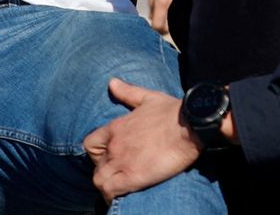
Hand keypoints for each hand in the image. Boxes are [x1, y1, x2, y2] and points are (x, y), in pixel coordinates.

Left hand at [83, 79, 201, 201]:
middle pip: (95, 164)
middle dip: (104, 171)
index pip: (90, 144)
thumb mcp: (146, 97)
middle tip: (119, 175)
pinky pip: (111, 190)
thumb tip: (112, 82)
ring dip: (106, 185)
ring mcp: (122, 160)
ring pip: (99, 179)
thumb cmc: (172, 111)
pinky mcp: (133, 176)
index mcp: (116, 127)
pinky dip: (112, 196)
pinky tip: (121, 197)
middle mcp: (114, 144)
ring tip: (119, 189)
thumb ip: (127, 92)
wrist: (189, 125)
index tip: (108, 158)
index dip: (97, 154)